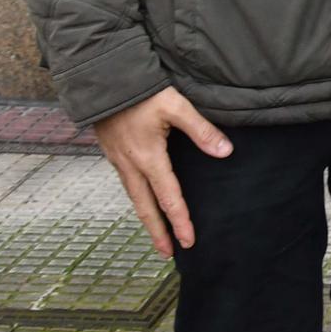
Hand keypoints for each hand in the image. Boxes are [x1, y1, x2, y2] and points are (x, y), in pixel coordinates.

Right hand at [92, 86, 231, 256]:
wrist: (104, 78)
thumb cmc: (142, 91)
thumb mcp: (176, 106)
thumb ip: (201, 131)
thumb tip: (226, 152)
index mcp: (148, 157)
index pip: (168, 197)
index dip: (180, 221)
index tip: (189, 242)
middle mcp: (130, 164)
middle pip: (145, 207)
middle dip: (157, 231)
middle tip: (168, 253)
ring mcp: (118, 159)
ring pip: (133, 196)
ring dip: (146, 216)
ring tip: (156, 233)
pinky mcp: (112, 152)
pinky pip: (126, 183)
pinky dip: (136, 198)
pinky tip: (143, 198)